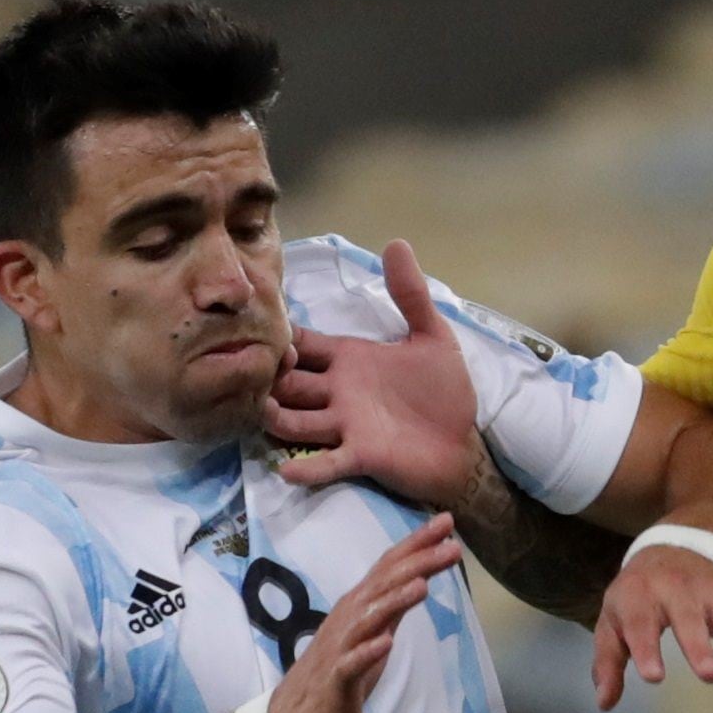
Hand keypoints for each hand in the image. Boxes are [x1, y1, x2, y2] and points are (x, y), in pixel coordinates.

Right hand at [259, 514, 456, 712]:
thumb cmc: (337, 678)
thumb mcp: (372, 637)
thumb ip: (391, 610)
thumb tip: (419, 581)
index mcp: (360, 608)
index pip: (390, 568)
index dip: (417, 545)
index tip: (448, 521)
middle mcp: (348, 620)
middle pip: (384, 585)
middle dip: (417, 563)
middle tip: (451, 544)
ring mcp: (340, 649)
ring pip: (368, 619)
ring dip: (394, 601)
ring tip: (422, 585)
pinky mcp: (335, 681)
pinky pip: (351, 664)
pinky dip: (368, 652)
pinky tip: (387, 644)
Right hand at [263, 241, 483, 506]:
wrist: (462, 443)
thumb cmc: (443, 392)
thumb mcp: (432, 337)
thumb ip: (411, 295)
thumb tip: (396, 243)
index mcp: (349, 360)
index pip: (304, 343)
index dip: (283, 336)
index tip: (259, 323)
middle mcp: (337, 393)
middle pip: (290, 383)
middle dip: (270, 377)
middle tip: (250, 367)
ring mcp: (345, 426)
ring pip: (297, 422)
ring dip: (277, 418)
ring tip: (262, 412)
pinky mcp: (360, 456)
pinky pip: (327, 463)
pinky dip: (307, 468)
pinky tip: (287, 469)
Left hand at [589, 541, 712, 709]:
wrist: (667, 549)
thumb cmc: (635, 598)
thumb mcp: (612, 624)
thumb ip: (608, 663)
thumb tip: (605, 704)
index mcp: (637, 596)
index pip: (640, 624)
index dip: (646, 649)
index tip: (654, 677)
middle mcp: (673, 588)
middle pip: (687, 618)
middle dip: (699, 647)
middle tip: (711, 677)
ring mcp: (705, 587)